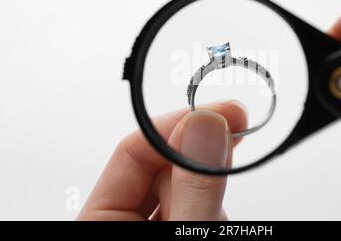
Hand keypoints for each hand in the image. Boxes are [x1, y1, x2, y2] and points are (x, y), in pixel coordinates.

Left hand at [77, 100, 246, 220]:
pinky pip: (199, 202)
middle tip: (239, 127)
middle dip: (201, 154)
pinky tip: (219, 214)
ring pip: (187, 185)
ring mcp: (156, 225)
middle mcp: (126, 221)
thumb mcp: (185, 236)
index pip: (132, 151)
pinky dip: (215, 202)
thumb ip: (194, 190)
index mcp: (101, 222)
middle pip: (164, 165)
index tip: (224, 111)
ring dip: (212, 184)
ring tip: (223, 201)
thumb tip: (206, 126)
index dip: (179, 125)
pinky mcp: (181, 226)